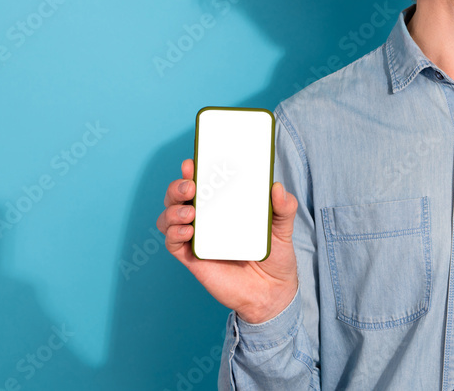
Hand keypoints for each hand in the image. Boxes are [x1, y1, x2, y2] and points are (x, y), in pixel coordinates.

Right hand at [156, 158, 299, 322]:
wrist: (272, 292)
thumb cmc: (274, 256)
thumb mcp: (283, 228)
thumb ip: (284, 207)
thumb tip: (277, 188)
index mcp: (223, 205)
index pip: (202, 182)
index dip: (192, 170)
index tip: (192, 161)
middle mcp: (206, 219)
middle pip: (178, 196)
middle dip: (177, 186)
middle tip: (191, 186)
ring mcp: (197, 238)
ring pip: (168, 217)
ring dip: (172, 210)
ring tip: (190, 212)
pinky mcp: (192, 258)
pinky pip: (172, 243)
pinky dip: (173, 234)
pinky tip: (188, 231)